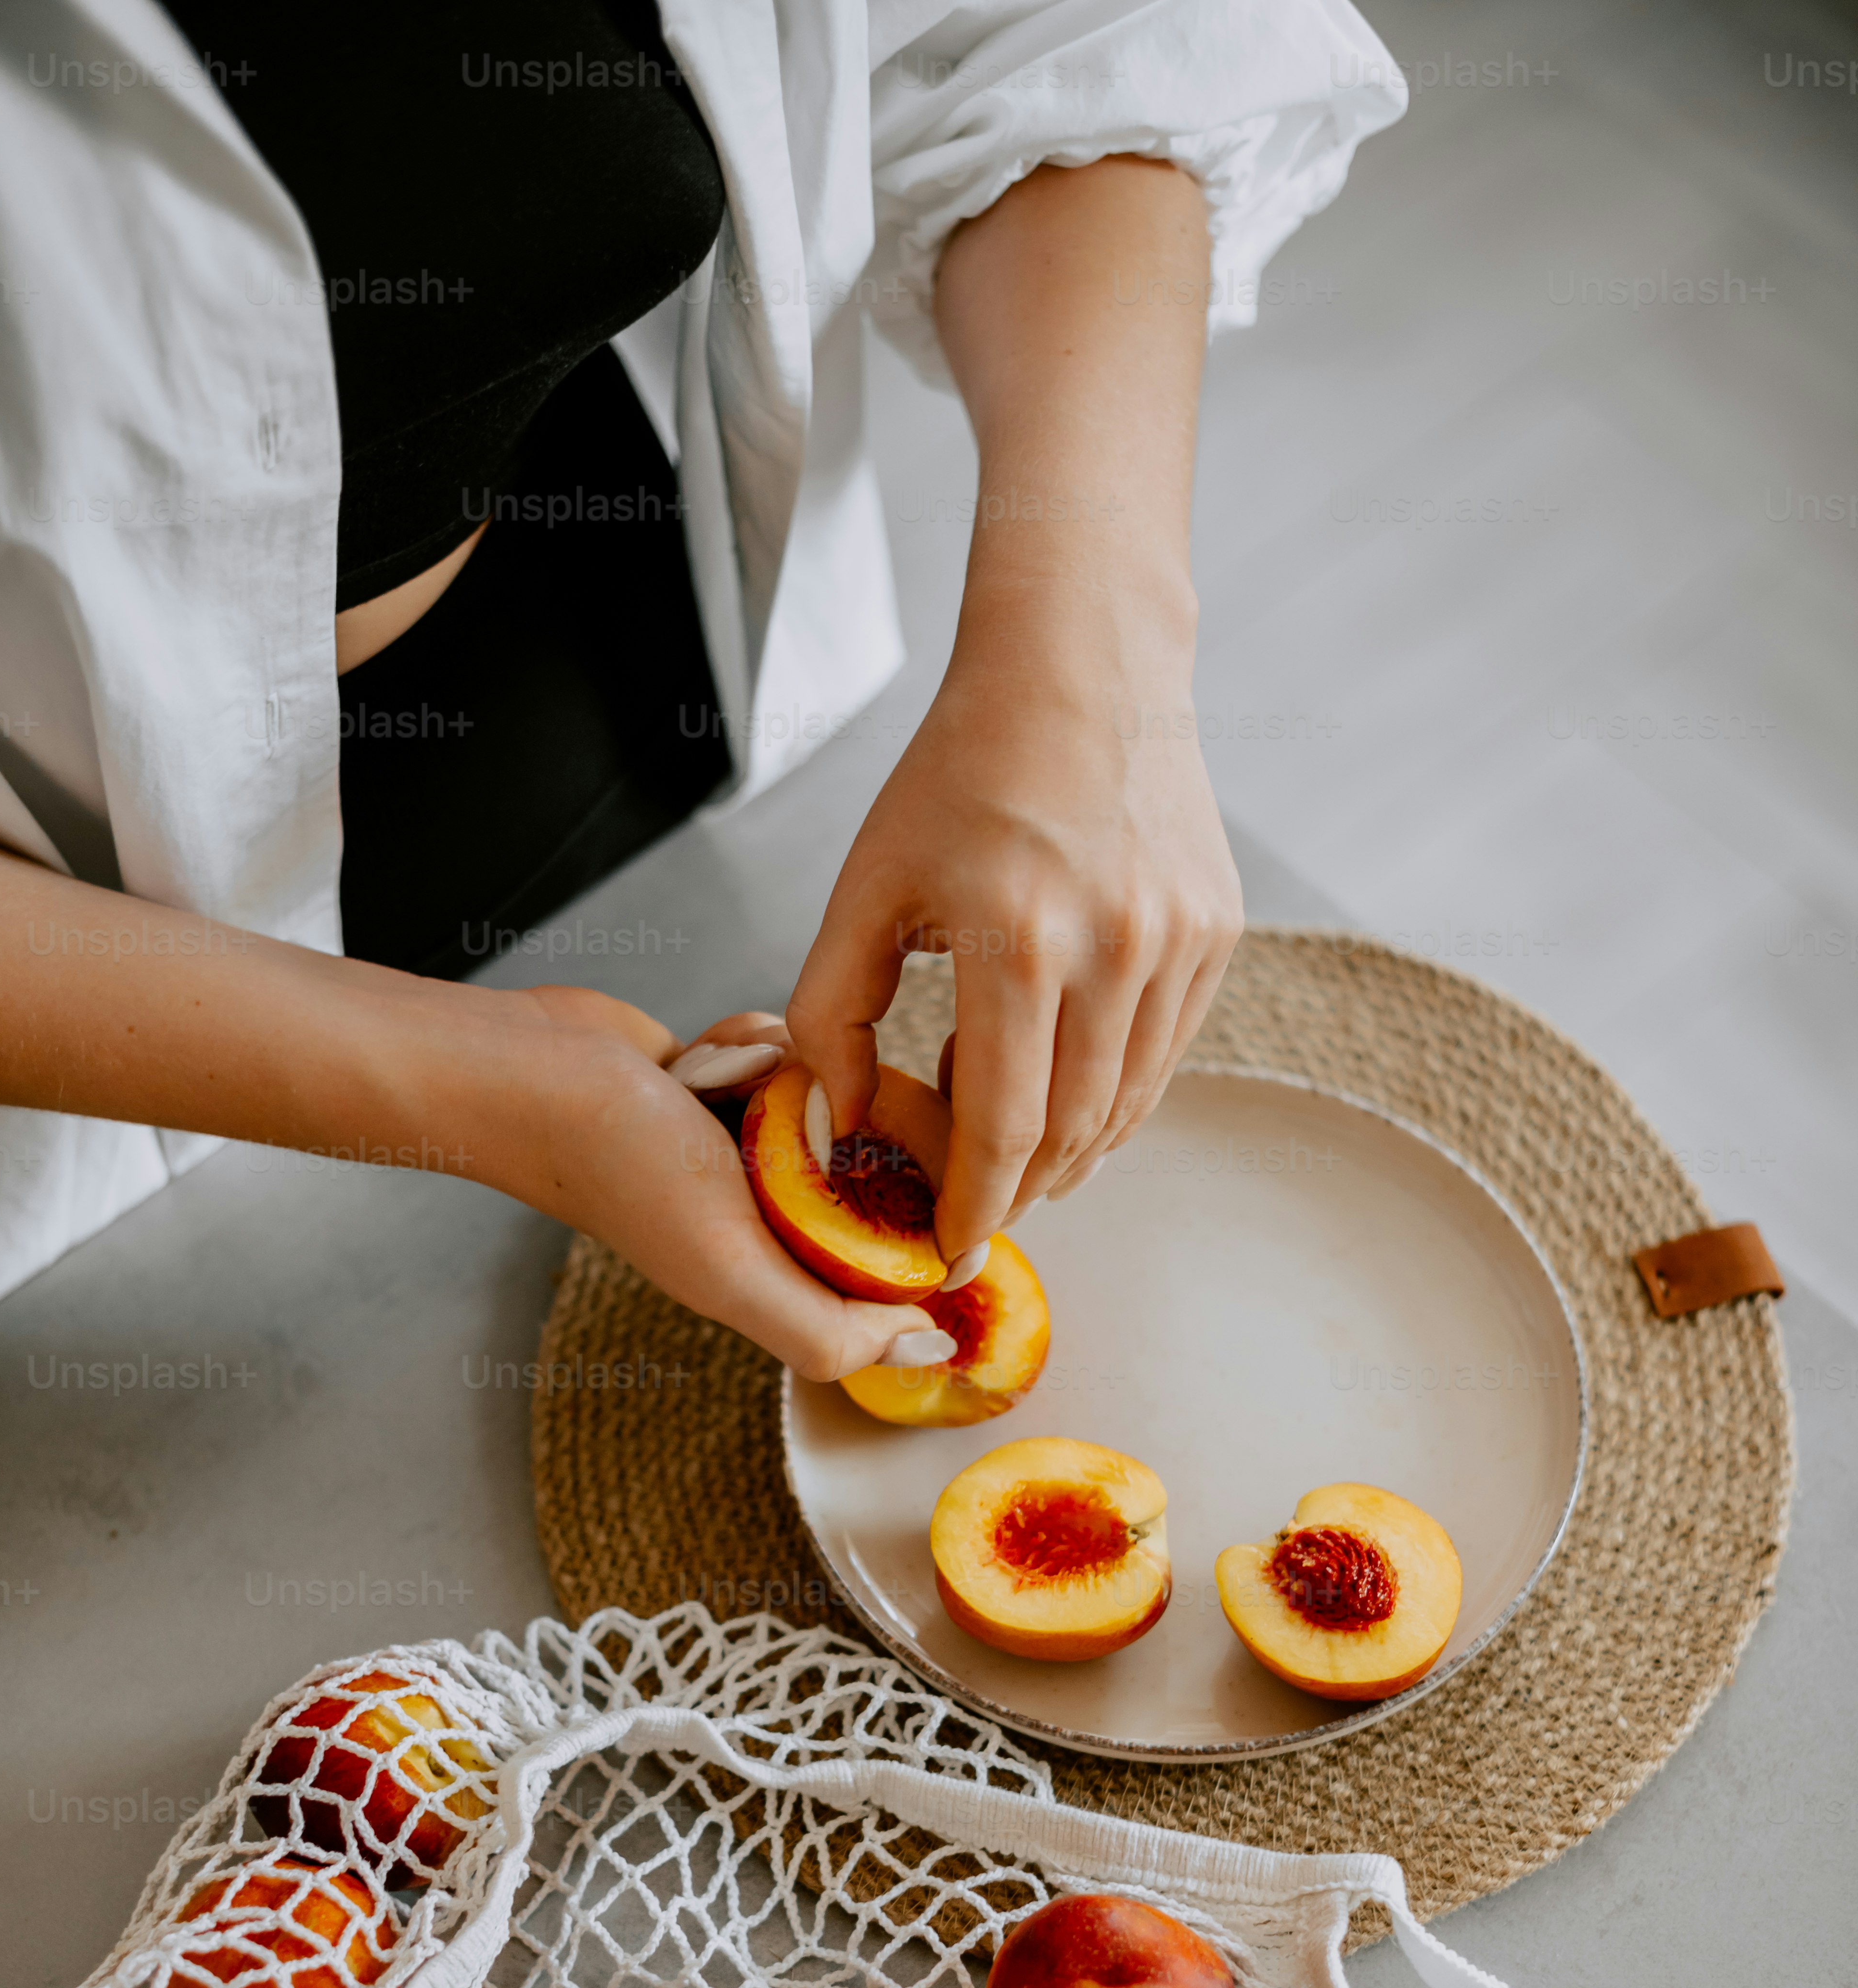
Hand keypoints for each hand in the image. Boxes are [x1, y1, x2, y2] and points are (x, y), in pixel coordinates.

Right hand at [490, 991, 939, 1377]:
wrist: (527, 1068)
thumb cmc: (619, 1164)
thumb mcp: (733, 1271)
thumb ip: (827, 1331)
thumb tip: (929, 1346)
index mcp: (771, 1279)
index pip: (886, 1275)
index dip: (916, 1228)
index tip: (916, 1176)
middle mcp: (760, 1222)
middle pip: (870, 1180)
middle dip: (846, 1132)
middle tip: (797, 1112)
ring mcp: (739, 1154)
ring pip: (830, 1104)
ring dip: (788, 1078)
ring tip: (727, 1082)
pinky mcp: (721, 1090)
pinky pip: (784, 1056)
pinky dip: (751, 1045)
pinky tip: (704, 1058)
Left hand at [784, 153, 1240, 1264]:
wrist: (1080, 671)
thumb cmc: (959, 775)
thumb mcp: (867, 885)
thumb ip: (833, 1011)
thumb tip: (841, 1122)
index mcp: (1019, 940)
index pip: (1001, 1126)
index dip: (974, 1208)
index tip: (948, 1255)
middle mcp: (1114, 947)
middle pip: (1070, 1131)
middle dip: (1017, 1189)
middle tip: (972, 1208)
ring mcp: (1178, 942)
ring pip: (1125, 1104)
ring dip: (1067, 1148)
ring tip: (1012, 1146)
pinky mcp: (1215, 933)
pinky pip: (1162, 1054)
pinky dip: (1111, 1091)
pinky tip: (1062, 1080)